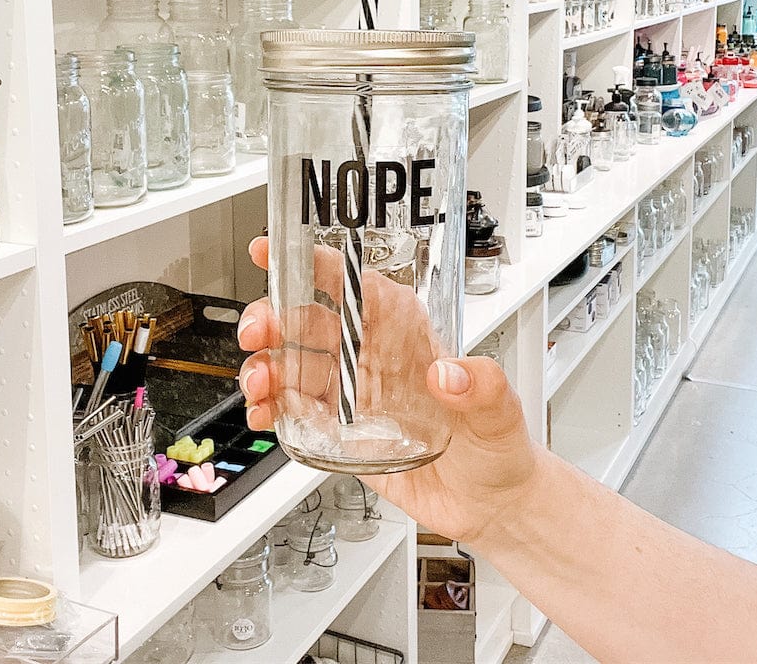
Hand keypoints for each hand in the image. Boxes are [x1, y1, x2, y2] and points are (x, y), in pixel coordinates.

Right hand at [238, 237, 540, 548]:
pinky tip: (264, 414)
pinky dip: (271, 409)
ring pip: (293, 366)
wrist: (489, 505)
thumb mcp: (499, 412)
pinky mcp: (340, 433)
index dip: (315, 265)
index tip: (276, 251)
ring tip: (258, 384)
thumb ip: (481, 387)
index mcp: (406, 334)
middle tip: (257, 332)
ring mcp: (352, 395)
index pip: (356, 286)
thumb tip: (451, 373)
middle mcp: (373, 357)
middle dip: (274, 318)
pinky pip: (294, 412)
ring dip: (266, 367)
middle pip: (309, 322)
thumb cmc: (498, 448)